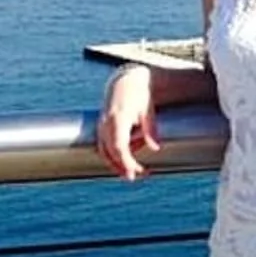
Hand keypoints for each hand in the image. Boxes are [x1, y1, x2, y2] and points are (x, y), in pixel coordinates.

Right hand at [96, 65, 159, 180]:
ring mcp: (101, 125)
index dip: (125, 162)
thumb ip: (150, 129)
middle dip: (123, 166)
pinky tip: (127, 159)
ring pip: (104, 151)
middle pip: (110, 152)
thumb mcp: (148, 109)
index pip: (118, 146)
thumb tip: (155, 148)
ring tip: (133, 171)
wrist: (125, 81)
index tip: (135, 172)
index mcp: (118, 117)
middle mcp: (106, 122)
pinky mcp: (100, 127)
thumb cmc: (139, 94)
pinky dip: (114, 155)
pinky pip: (104, 146)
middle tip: (139, 175)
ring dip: (117, 164)